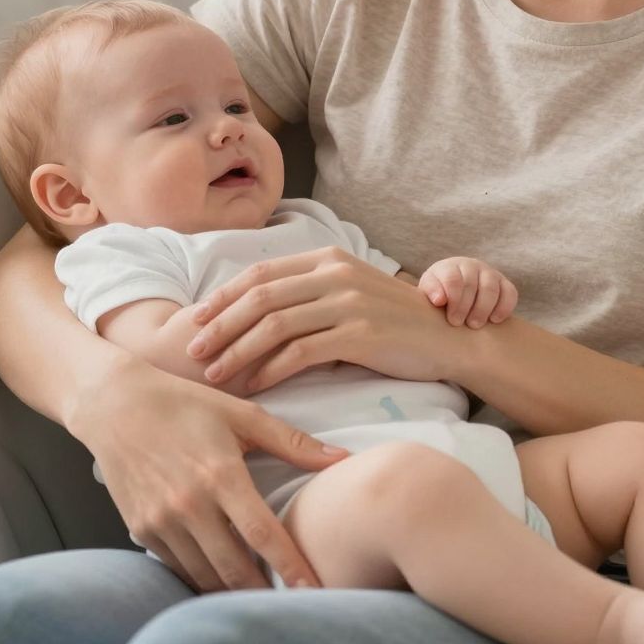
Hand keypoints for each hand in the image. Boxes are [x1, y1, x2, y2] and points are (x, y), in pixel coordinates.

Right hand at [68, 352, 346, 591]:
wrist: (115, 405)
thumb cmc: (184, 404)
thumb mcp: (242, 415)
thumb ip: (292, 442)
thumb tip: (343, 458)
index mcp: (220, 475)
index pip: (263, 535)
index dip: (291, 567)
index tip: (315, 591)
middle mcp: (189, 505)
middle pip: (235, 568)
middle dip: (265, 595)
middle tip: (292, 610)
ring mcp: (160, 521)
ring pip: (204, 575)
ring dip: (233, 593)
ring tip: (261, 603)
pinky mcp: (140, 530)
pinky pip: (178, 567)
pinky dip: (201, 577)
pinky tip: (221, 581)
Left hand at [187, 246, 466, 393]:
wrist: (448, 337)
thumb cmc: (395, 322)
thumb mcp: (351, 294)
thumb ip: (310, 295)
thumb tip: (257, 316)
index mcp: (329, 258)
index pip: (262, 272)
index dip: (224, 296)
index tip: (197, 319)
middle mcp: (336, 273)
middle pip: (261, 296)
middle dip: (221, 325)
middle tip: (194, 350)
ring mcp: (349, 301)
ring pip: (275, 324)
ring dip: (238, 351)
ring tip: (216, 373)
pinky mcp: (361, 334)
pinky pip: (302, 352)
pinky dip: (271, 369)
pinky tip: (255, 385)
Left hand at [419, 255, 517, 327]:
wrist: (456, 294)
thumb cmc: (440, 295)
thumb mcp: (429, 292)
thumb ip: (431, 292)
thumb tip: (439, 300)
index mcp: (450, 267)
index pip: (453, 279)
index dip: (453, 300)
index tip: (451, 319)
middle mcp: (471, 266)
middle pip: (472, 284)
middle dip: (465, 307)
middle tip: (459, 324)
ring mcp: (490, 273)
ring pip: (491, 288)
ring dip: (483, 309)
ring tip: (474, 325)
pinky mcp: (505, 284)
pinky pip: (510, 293)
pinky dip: (504, 307)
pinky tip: (494, 320)